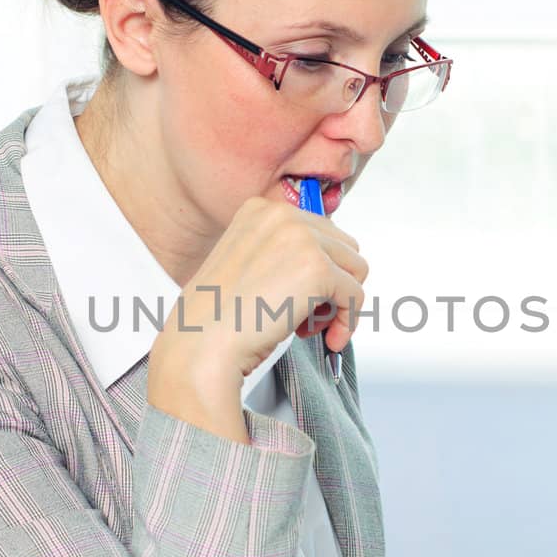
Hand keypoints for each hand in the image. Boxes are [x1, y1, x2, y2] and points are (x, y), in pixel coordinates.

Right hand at [147, 196, 368, 441]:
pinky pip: (356, 296)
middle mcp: (282, 215)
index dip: (318, 271)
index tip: (300, 300)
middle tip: (305, 318)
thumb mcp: (249, 267)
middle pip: (344, 248)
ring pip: (356, 270)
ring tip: (307, 327)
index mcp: (260, 209)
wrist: (200, 346)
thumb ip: (283, 254)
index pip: (319, 232)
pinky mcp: (317, 269)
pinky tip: (326, 340)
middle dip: (332, 286)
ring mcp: (301, 238)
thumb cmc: (218, 320)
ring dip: (339, 304)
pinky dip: (347, 322)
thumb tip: (334, 267)